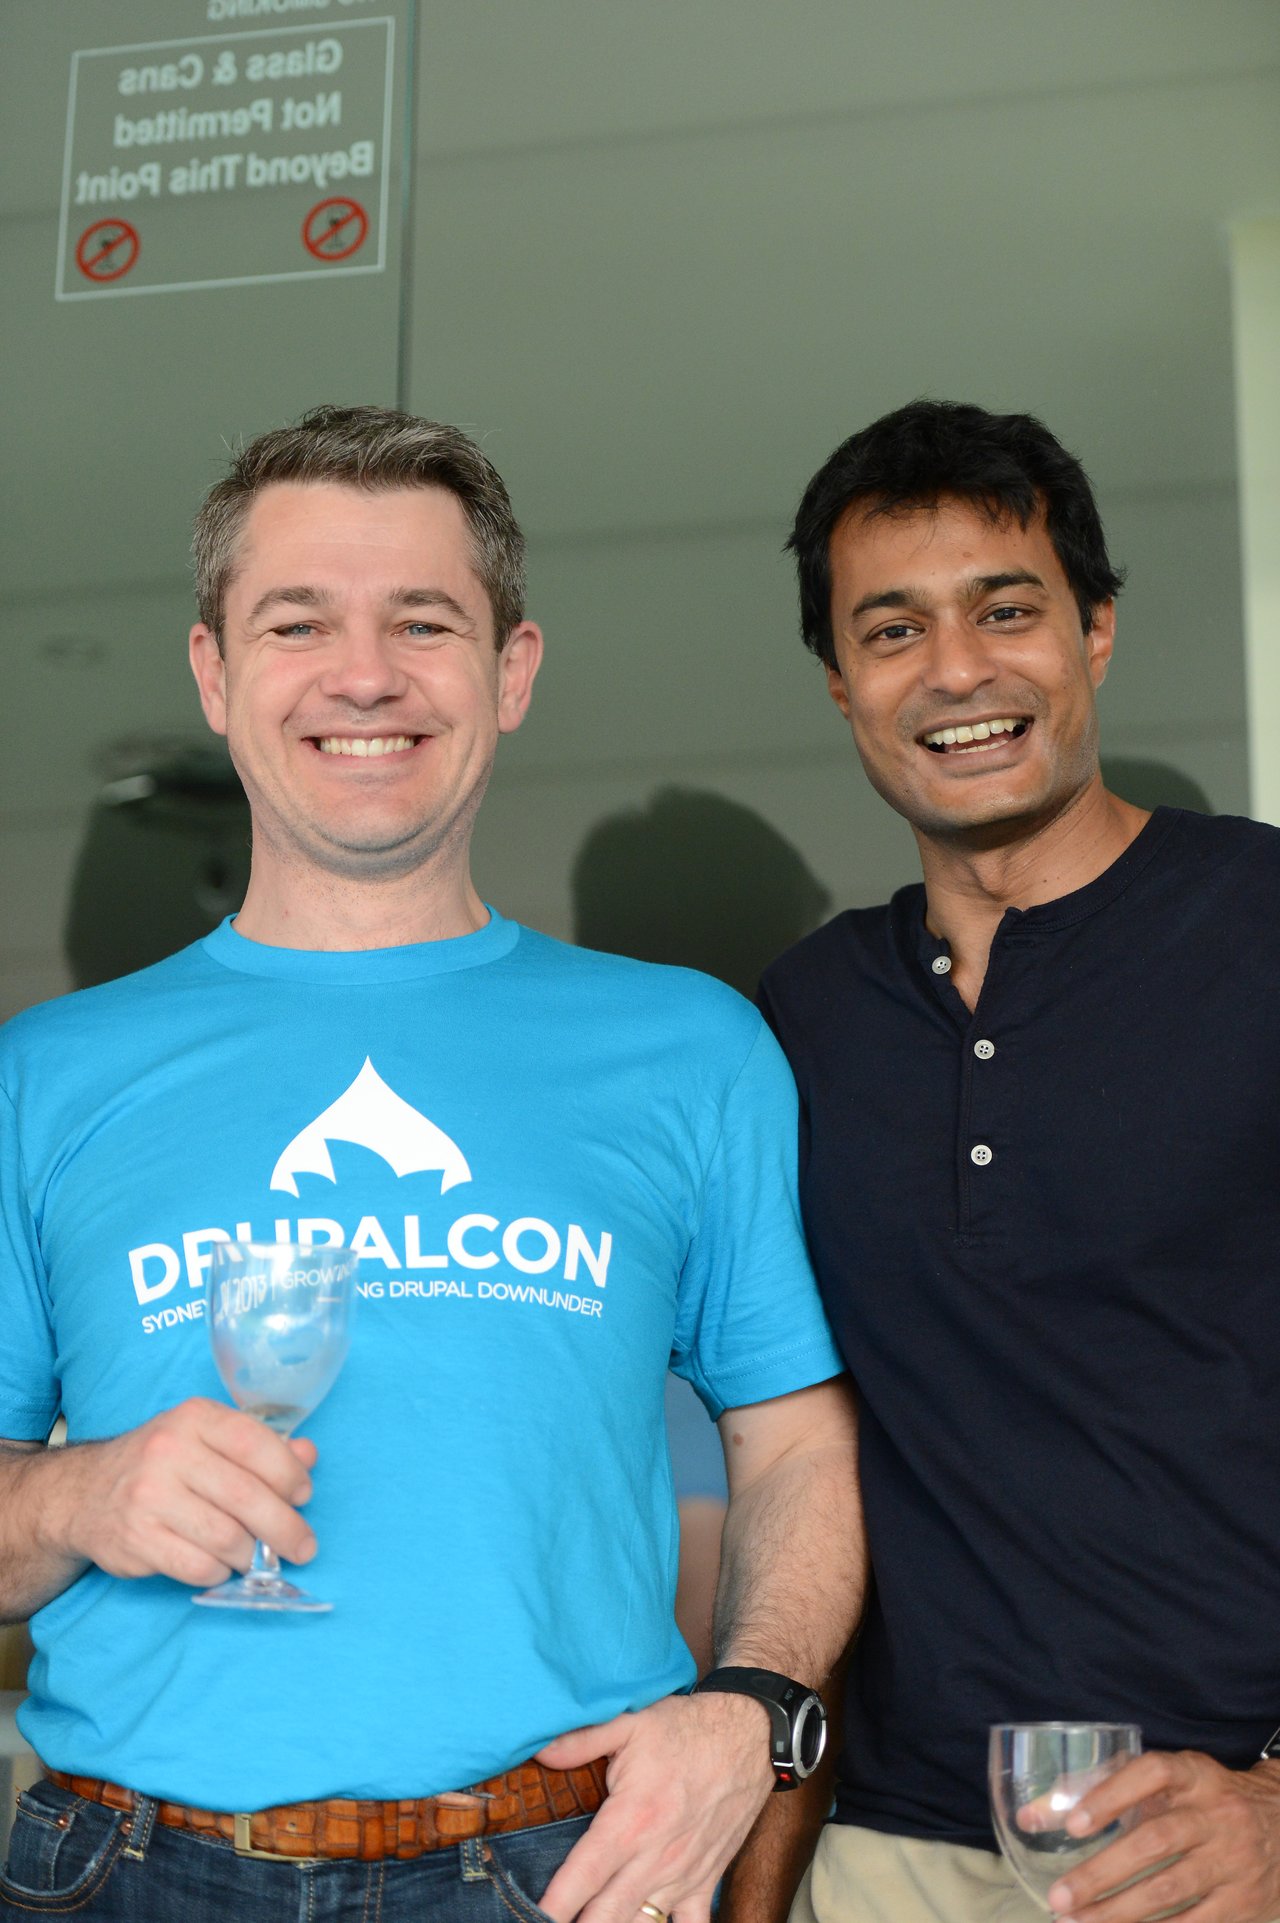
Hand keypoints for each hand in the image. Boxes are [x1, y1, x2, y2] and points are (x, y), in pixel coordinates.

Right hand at [41, 1397, 317, 1587]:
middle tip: (304, 1546)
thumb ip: (261, 1446)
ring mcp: (148, 1496)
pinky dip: (218, 1572)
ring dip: (250, 1554)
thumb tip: (309, 1455)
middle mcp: (168, 1451)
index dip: (290, 1475)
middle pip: (247, 1497)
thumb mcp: (207, 1439)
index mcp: (194, 1417)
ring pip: (226, 1536)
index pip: (257, 1444)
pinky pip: (197, 1566)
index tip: (303, 1496)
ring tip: (256, 1556)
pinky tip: (220, 1565)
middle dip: (285, 1528)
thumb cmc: (163, 1464)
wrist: (84, 1492)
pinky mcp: (135, 1539)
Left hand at [535, 1691, 774, 1922]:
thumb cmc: (688, 1729)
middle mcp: (654, 1859)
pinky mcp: (706, 1883)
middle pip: (604, 1917)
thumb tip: (538, 1750)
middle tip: (548, 1921)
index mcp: (630, 1822)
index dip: (552, 1906)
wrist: (750, 1736)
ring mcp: (682, 1877)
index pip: (581, 1879)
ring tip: (592, 1918)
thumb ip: (581, 1740)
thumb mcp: (631, 1722)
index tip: (531, 1915)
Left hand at [1045, 1750, 1279, 1922]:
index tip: (1073, 1825)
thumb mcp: (1172, 1782)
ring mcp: (1234, 1861)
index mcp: (1195, 1775)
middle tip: (1060, 1898)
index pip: (1150, 1774)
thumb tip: (1032, 1815)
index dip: (1110, 1796)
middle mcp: (1217, 1815)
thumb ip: (1108, 1789)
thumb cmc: (1206, 1801)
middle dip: (1103, 1873)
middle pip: (1155, 1842)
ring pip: (1172, 1890)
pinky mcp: (1245, 1903)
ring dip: (1120, 1913)